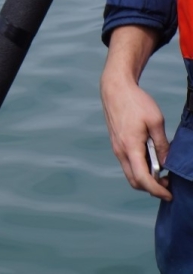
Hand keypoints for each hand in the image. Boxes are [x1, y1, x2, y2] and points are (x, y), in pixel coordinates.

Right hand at [100, 26, 170, 200]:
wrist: (115, 89)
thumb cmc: (136, 102)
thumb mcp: (156, 121)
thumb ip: (162, 144)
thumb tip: (166, 163)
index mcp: (130, 146)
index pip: (143, 178)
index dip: (157, 190)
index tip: (170, 195)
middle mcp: (120, 151)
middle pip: (134, 181)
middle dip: (151, 187)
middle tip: (169, 184)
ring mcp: (116, 147)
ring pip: (130, 172)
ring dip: (145, 177)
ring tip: (162, 172)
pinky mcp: (116, 143)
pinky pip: (127, 163)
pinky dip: (139, 168)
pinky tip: (151, 159)